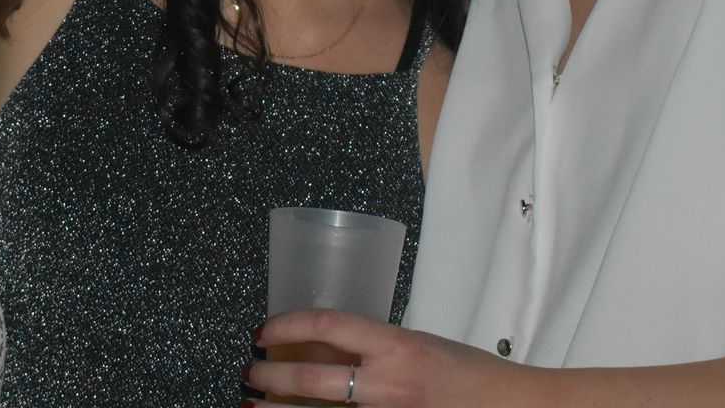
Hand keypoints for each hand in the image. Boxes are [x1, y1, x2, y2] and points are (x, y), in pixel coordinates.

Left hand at [246, 310, 522, 407]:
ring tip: (253, 406)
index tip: (264, 331)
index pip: (328, 325)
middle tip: (250, 373)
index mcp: (398, 347)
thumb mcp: (422, 345)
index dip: (287, 326)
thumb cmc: (474, 377)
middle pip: (312, 381)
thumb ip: (379, 347)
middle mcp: (391, 385)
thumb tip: (335, 348)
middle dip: (271, 378)